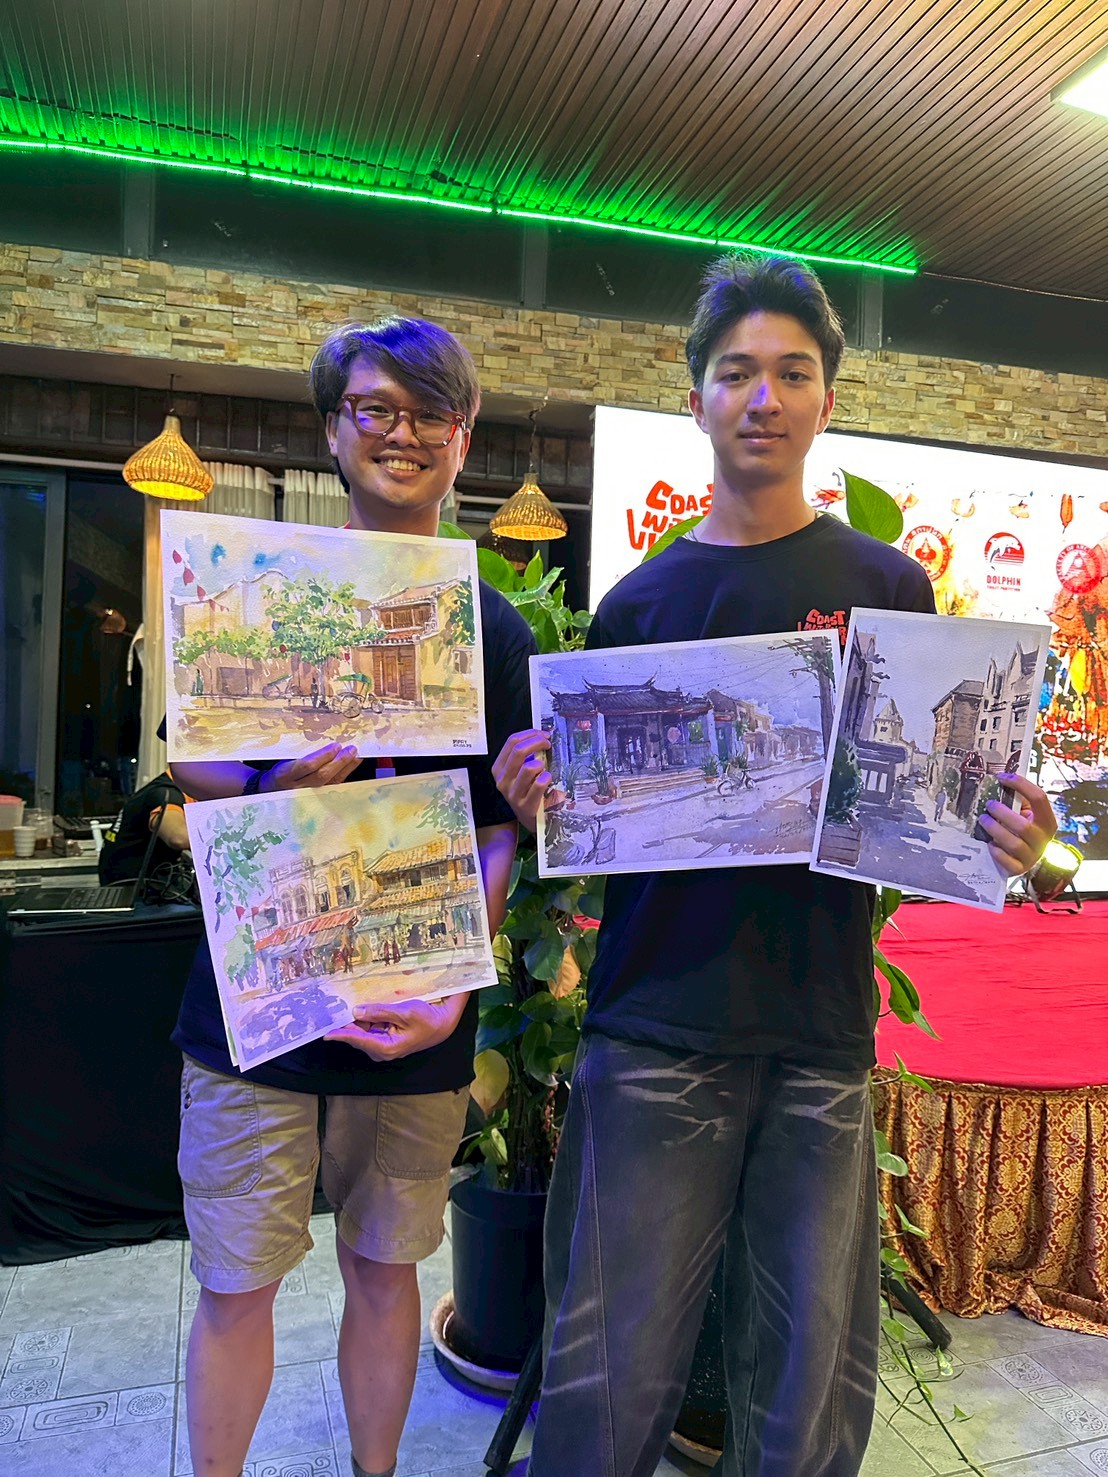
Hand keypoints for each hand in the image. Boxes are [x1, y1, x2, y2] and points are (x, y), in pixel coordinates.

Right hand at [262, 743, 361, 791]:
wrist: (269, 791)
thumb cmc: (278, 771)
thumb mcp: (282, 761)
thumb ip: (301, 754)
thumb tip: (325, 742)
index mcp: (285, 774)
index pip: (307, 765)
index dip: (323, 756)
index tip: (336, 745)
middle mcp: (296, 787)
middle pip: (321, 776)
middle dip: (339, 762)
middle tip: (351, 749)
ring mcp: (307, 795)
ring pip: (330, 783)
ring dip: (346, 769)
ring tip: (356, 756)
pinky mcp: (316, 799)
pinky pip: (333, 787)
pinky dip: (344, 775)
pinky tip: (352, 766)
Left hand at [324, 996, 466, 1060]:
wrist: (444, 1023)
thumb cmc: (427, 1019)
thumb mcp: (404, 1011)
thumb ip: (379, 1012)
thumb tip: (356, 1011)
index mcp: (386, 1048)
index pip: (358, 1040)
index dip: (341, 1034)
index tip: (325, 1032)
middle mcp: (382, 1050)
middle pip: (357, 1036)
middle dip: (345, 1024)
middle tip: (330, 1011)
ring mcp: (384, 1045)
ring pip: (363, 1032)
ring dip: (355, 1020)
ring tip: (341, 1006)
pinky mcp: (386, 1038)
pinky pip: (370, 1029)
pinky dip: (364, 1019)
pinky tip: (359, 1008)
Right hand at [492, 729, 552, 831]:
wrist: (530, 819)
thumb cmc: (527, 791)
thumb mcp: (519, 772)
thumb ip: (525, 755)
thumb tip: (540, 735)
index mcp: (498, 768)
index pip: (511, 741)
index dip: (530, 734)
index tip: (543, 734)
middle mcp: (502, 780)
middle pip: (519, 751)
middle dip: (537, 742)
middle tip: (548, 744)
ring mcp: (512, 794)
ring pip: (529, 767)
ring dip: (541, 764)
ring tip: (543, 769)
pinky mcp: (525, 805)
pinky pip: (539, 784)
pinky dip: (547, 778)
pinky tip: (547, 781)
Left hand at [979, 773, 1056, 876]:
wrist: (1027, 858)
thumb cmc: (1024, 830)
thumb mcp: (1027, 814)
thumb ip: (1019, 800)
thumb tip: (1001, 778)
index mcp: (1047, 821)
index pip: (1039, 798)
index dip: (1020, 784)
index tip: (1001, 777)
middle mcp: (1043, 839)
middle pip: (1023, 825)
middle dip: (1002, 813)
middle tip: (989, 805)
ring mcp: (1032, 856)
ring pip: (1013, 843)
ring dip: (995, 830)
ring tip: (983, 820)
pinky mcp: (1019, 869)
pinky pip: (1008, 862)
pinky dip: (997, 852)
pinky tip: (990, 844)